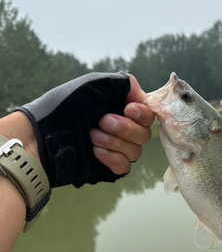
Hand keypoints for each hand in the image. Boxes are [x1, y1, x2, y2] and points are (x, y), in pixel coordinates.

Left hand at [16, 71, 153, 187]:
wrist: (44, 136)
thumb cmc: (66, 106)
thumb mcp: (97, 84)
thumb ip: (126, 85)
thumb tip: (144, 99)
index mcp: (120, 107)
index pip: (148, 114)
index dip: (142, 113)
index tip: (128, 109)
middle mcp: (121, 128)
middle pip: (145, 134)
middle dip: (125, 128)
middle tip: (101, 122)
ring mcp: (115, 148)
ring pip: (136, 151)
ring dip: (114, 142)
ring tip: (91, 136)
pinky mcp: (108, 167)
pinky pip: (125, 166)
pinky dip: (113, 158)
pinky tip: (95, 152)